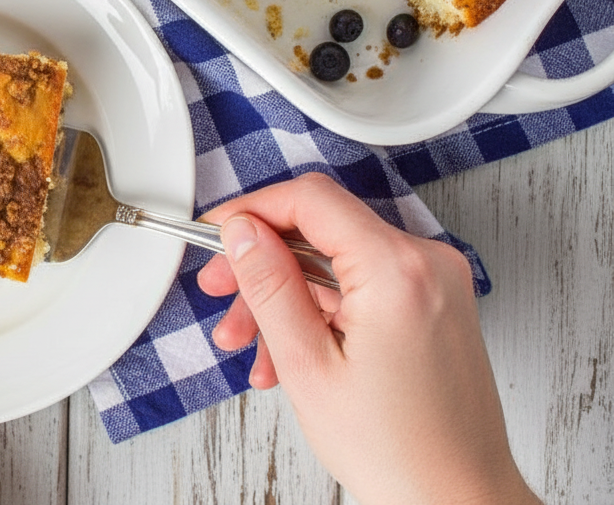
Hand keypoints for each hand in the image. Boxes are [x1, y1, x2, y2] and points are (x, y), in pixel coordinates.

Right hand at [197, 173, 539, 504]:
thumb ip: (270, 286)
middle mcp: (426, 263)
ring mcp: (435, 282)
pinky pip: (361, 285)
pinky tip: (289, 352)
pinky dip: (320, 310)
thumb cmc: (397, 451)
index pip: (311, 200)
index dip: (252, 209)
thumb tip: (242, 232)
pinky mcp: (434, 303)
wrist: (457, 501)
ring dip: (285, 294)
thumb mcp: (307, 365)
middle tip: (220, 291)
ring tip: (250, 344)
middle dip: (262, 261)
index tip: (217, 232)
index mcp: (397, 270)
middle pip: (321, 229)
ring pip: (336, 262)